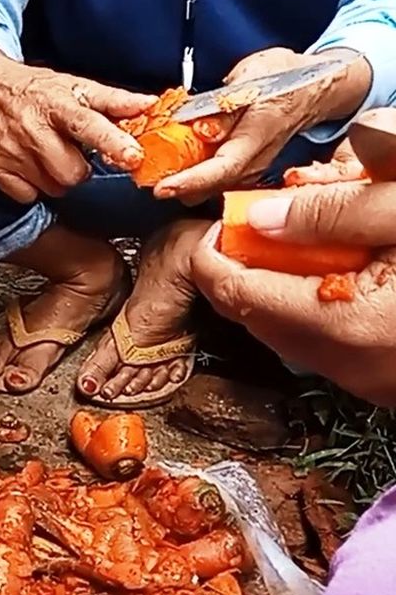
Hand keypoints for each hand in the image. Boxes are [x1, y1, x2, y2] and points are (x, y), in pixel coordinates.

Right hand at [0, 48, 155, 202]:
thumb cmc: (37, 90)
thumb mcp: (75, 87)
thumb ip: (114, 100)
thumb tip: (150, 105)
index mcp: (58, 104)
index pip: (89, 125)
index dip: (113, 143)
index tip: (133, 156)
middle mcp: (32, 127)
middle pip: (71, 172)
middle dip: (78, 168)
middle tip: (70, 152)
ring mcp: (10, 150)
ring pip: (52, 187)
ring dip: (56, 176)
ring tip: (48, 155)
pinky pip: (27, 195)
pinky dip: (32, 185)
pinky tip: (29, 164)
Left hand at [156, 47, 371, 199]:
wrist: (313, 87)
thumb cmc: (284, 78)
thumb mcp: (251, 77)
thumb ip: (224, 106)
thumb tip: (203, 130)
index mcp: (254, 139)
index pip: (219, 170)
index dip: (188, 182)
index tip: (161, 188)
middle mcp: (252, 164)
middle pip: (207, 188)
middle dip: (174, 185)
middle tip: (144, 173)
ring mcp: (249, 171)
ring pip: (207, 188)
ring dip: (180, 181)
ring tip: (155, 165)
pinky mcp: (242, 172)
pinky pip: (211, 181)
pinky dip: (190, 174)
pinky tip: (174, 161)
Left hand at [190, 109, 395, 403]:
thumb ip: (339, 212)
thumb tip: (262, 214)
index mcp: (344, 324)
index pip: (235, 292)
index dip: (216, 251)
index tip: (223, 215)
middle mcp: (347, 363)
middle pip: (255, 315)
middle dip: (249, 264)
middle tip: (266, 217)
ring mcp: (369, 380)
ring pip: (288, 330)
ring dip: (283, 282)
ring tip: (311, 233)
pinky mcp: (388, 382)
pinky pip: (327, 340)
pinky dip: (317, 301)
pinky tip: (349, 264)